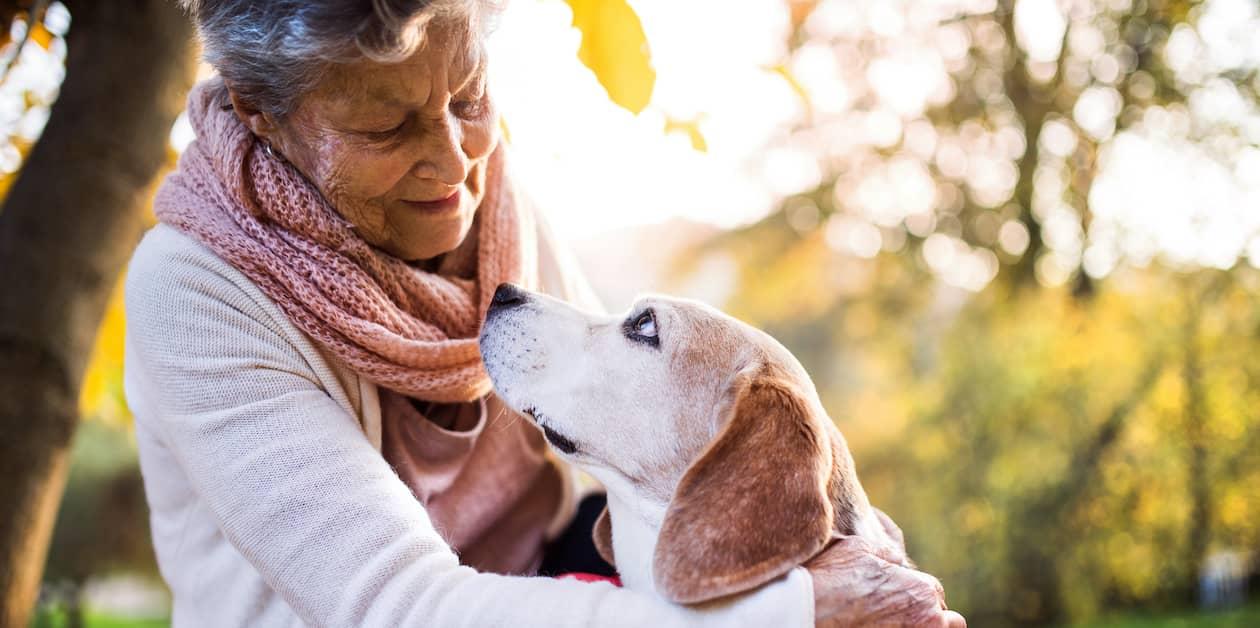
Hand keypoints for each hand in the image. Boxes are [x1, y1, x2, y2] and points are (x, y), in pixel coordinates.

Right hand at [805, 512, 964, 626]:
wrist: (809, 612)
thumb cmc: (833, 579)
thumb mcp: (860, 549)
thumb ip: (887, 553)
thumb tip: (896, 559)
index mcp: (920, 591)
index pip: (935, 592)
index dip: (916, 591)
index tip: (899, 595)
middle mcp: (926, 620)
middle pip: (946, 620)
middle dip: (928, 615)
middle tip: (901, 613)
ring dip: (925, 626)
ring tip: (900, 623)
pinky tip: (882, 627)